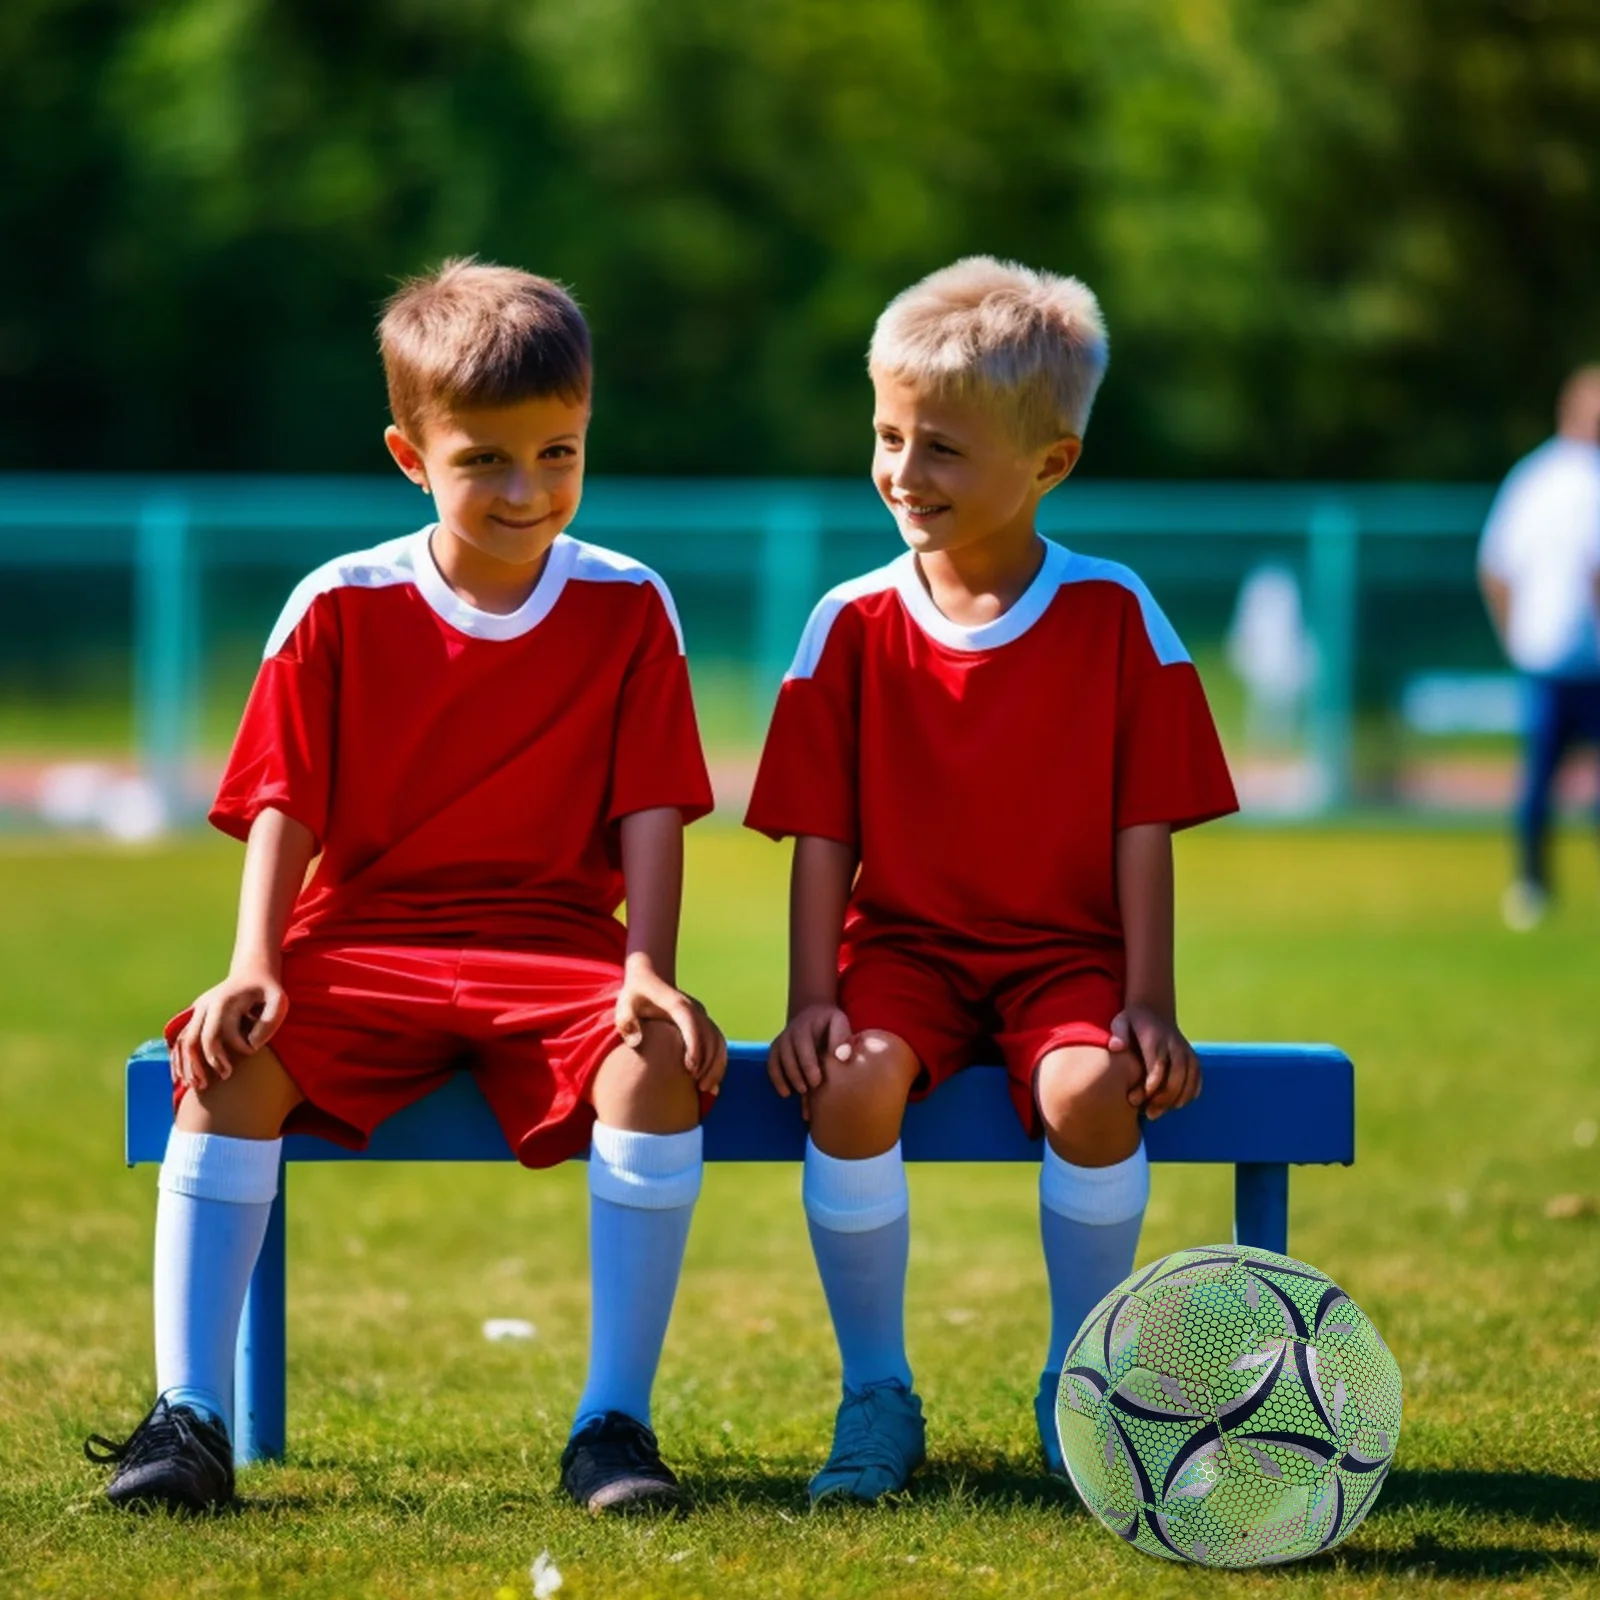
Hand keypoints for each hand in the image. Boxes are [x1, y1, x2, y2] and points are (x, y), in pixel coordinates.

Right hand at [171, 967, 287, 1092]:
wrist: (253, 971)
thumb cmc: (268, 989)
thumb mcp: (279, 999)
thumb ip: (270, 1020)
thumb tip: (251, 1044)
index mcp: (222, 1002)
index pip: (215, 1034)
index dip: (226, 1052)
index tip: (249, 1053)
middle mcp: (204, 1006)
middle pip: (192, 1040)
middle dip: (200, 1065)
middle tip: (212, 1084)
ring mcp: (197, 1011)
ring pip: (182, 1042)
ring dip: (186, 1066)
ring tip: (197, 1086)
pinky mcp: (196, 1016)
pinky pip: (180, 1040)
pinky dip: (178, 1059)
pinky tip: (181, 1077)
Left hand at [615, 962, 728, 1095]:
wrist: (650, 978)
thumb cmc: (634, 996)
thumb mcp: (623, 1005)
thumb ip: (626, 1021)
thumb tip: (637, 1043)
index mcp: (676, 1003)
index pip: (690, 1023)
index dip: (694, 1046)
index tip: (690, 1069)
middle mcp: (694, 1008)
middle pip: (710, 1035)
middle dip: (708, 1062)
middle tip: (698, 1087)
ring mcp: (702, 1015)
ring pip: (718, 1040)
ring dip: (717, 1065)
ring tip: (707, 1089)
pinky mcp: (704, 1023)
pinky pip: (718, 1042)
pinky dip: (719, 1062)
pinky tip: (713, 1084)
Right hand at [768, 1002, 852, 1104]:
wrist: (813, 1014)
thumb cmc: (829, 1023)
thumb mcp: (839, 1022)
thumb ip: (841, 1037)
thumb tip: (840, 1056)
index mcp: (805, 1026)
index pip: (803, 1045)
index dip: (807, 1065)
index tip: (817, 1081)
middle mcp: (789, 1032)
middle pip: (787, 1055)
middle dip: (796, 1075)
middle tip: (809, 1090)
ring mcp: (781, 1041)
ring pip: (777, 1060)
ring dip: (785, 1078)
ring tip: (800, 1093)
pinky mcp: (776, 1049)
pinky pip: (771, 1064)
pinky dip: (776, 1079)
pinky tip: (786, 1093)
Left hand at [1108, 1003, 1200, 1118]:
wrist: (1154, 1009)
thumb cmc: (1132, 1021)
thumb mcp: (1121, 1021)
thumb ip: (1118, 1033)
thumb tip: (1116, 1047)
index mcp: (1156, 1038)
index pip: (1158, 1062)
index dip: (1153, 1082)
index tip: (1142, 1098)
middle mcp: (1174, 1045)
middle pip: (1177, 1074)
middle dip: (1165, 1096)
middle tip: (1149, 1113)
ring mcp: (1185, 1051)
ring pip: (1189, 1078)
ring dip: (1177, 1099)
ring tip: (1159, 1113)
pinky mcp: (1192, 1058)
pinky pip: (1197, 1078)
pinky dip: (1190, 1093)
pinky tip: (1176, 1105)